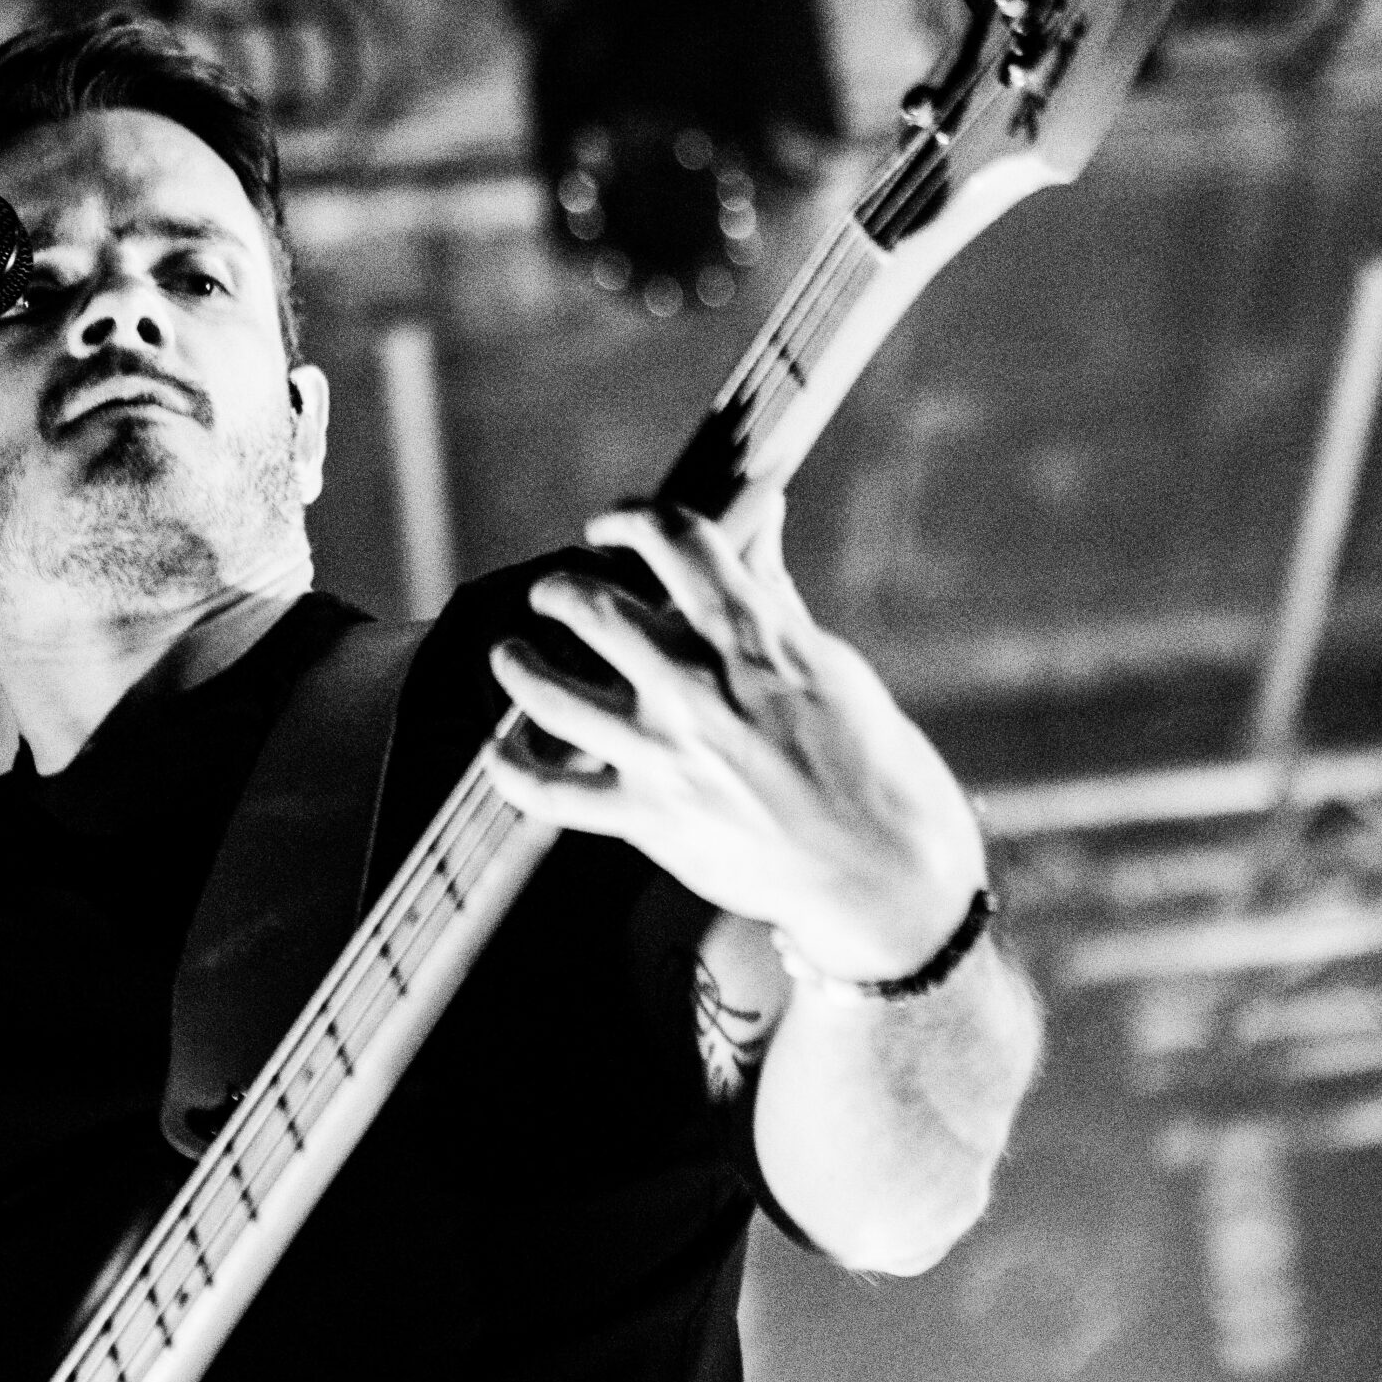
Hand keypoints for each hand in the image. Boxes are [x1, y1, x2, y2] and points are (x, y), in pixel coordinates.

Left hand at [482, 501, 985, 984]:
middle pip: (591, 607)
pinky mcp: (648, 819)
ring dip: (517, 664)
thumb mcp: (828, 663)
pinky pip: (551, 793)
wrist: (883, 870)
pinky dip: (511, 769)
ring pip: (549, 693)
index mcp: (752, 638)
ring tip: (512, 653)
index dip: (630, 517)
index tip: (612, 526)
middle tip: (556, 593)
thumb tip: (762, 511)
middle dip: (560, 587)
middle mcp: (697, 688)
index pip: (674, 539)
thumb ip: (771, 591)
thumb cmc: (869, 759)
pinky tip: (497, 749)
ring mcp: (666, 756)